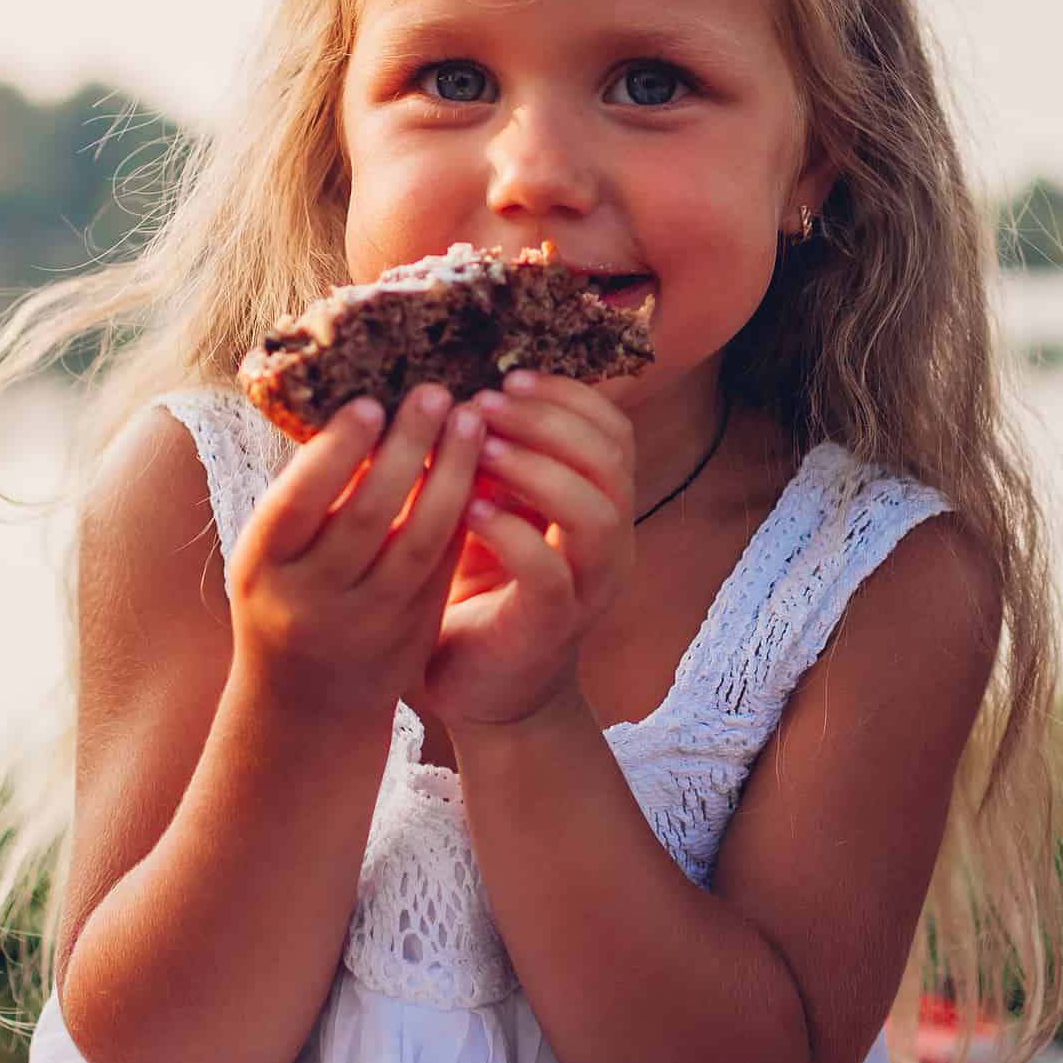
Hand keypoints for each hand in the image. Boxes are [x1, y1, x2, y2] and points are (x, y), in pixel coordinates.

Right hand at [227, 384, 487, 722]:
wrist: (306, 702)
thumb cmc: (284, 595)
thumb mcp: (270, 551)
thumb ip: (305, 495)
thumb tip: (357, 404)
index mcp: (263, 568)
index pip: (299, 501)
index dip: (336, 450)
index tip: (372, 400)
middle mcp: (314, 599)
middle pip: (368, 515)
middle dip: (407, 447)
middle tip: (437, 393)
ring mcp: (367, 622)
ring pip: (420, 539)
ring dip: (452, 473)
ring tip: (470, 421)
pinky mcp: (412, 635)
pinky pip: (444, 564)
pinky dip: (464, 511)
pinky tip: (480, 466)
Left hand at [420, 371, 636, 730]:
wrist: (476, 686)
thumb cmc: (475, 587)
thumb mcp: (484, 509)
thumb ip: (486, 459)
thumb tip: (450, 386)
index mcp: (597, 504)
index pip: (613, 431)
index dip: (568, 396)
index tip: (508, 376)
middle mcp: (607, 542)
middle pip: (612, 460)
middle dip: (549, 420)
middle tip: (487, 403)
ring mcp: (586, 587)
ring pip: (596, 513)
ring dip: (538, 469)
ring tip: (482, 450)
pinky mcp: (552, 627)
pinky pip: (551, 572)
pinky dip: (513, 533)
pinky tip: (470, 511)